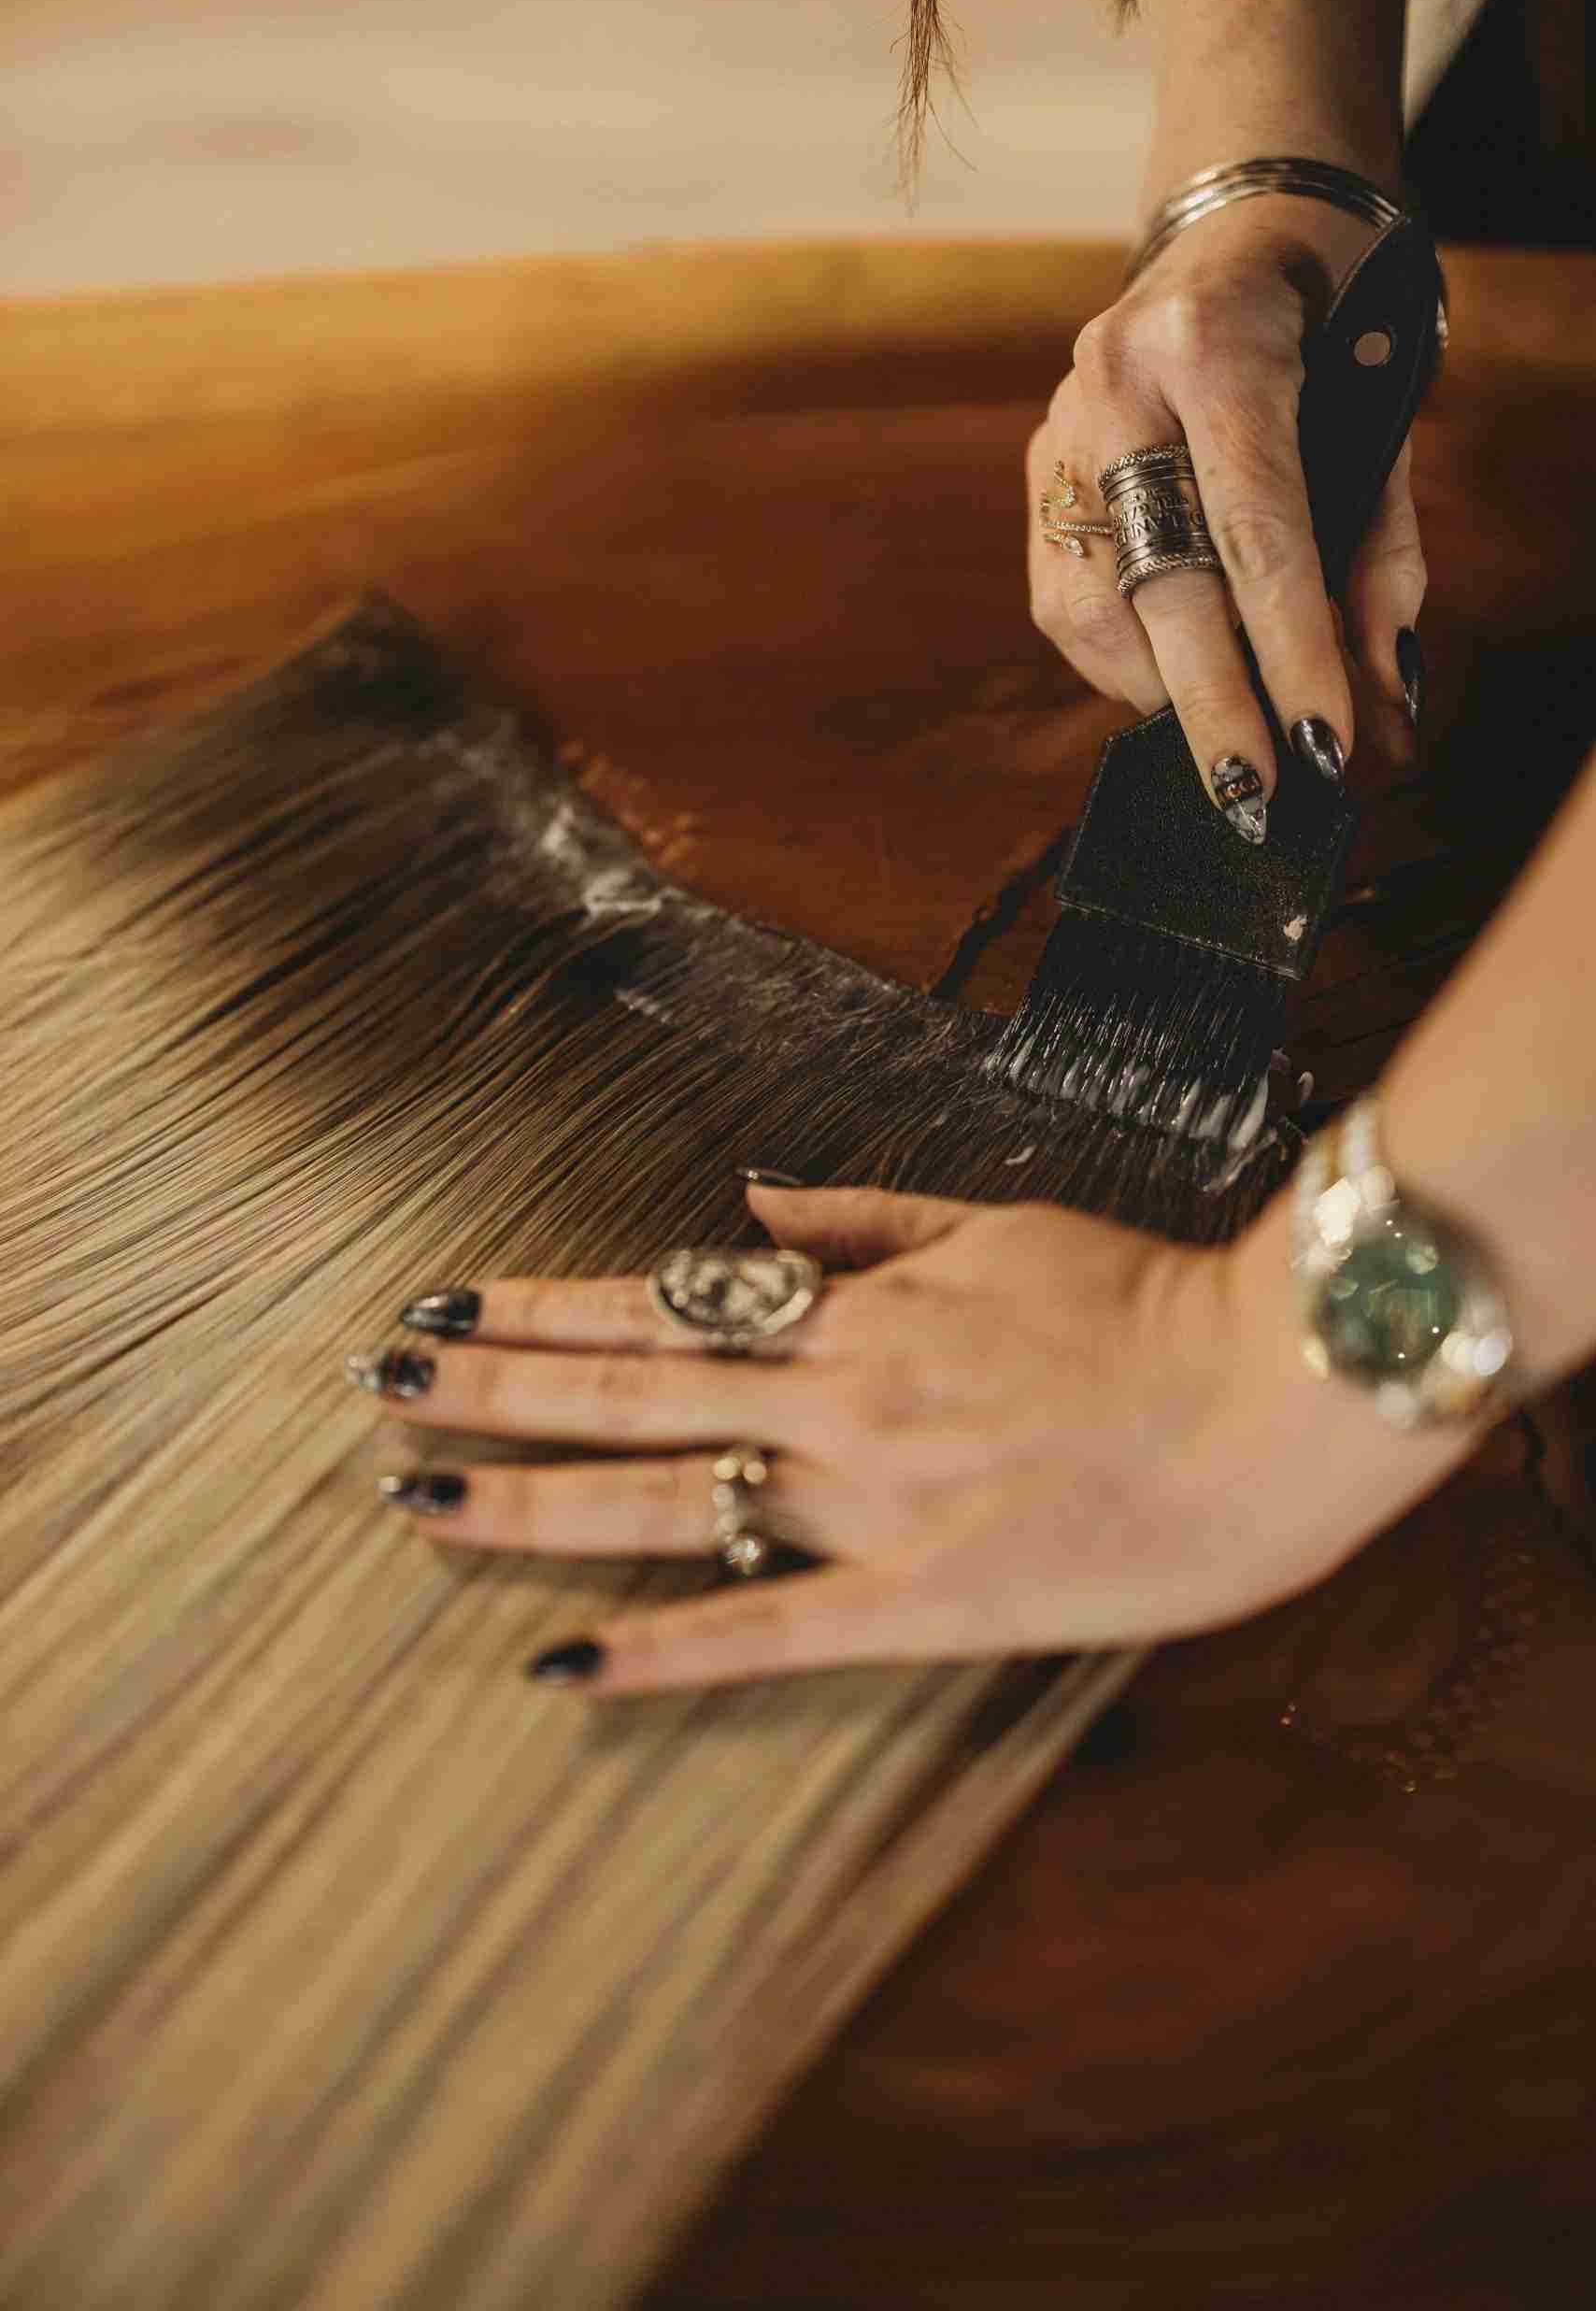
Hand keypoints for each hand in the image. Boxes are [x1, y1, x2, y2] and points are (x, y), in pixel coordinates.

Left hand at [353, 1175, 1466, 1693]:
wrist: (1265, 1394)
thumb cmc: (1143, 1299)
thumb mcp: (997, 1223)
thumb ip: (866, 1220)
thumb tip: (753, 1201)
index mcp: (853, 1310)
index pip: (656, 1300)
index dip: (538, 1305)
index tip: (443, 1301)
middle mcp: (833, 1397)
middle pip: (624, 1388)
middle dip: (490, 1385)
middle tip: (379, 1382)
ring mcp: (866, 1499)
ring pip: (663, 1494)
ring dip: (528, 1496)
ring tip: (416, 1495)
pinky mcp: (920, 1600)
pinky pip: (767, 1628)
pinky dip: (660, 1647)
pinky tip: (562, 1666)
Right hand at [1027, 194, 1423, 837]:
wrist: (1244, 216)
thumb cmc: (1338, 321)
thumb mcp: (1387, 419)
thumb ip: (1381, 557)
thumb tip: (1382, 700)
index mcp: (1216, 344)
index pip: (1256, 529)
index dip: (1291, 652)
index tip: (1327, 748)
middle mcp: (1115, 381)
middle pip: (1162, 583)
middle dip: (1215, 707)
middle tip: (1257, 801)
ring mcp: (1061, 423)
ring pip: (1094, 606)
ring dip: (1162, 693)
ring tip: (1228, 739)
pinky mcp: (1037, 465)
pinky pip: (1066, 600)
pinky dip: (1126, 661)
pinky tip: (1176, 681)